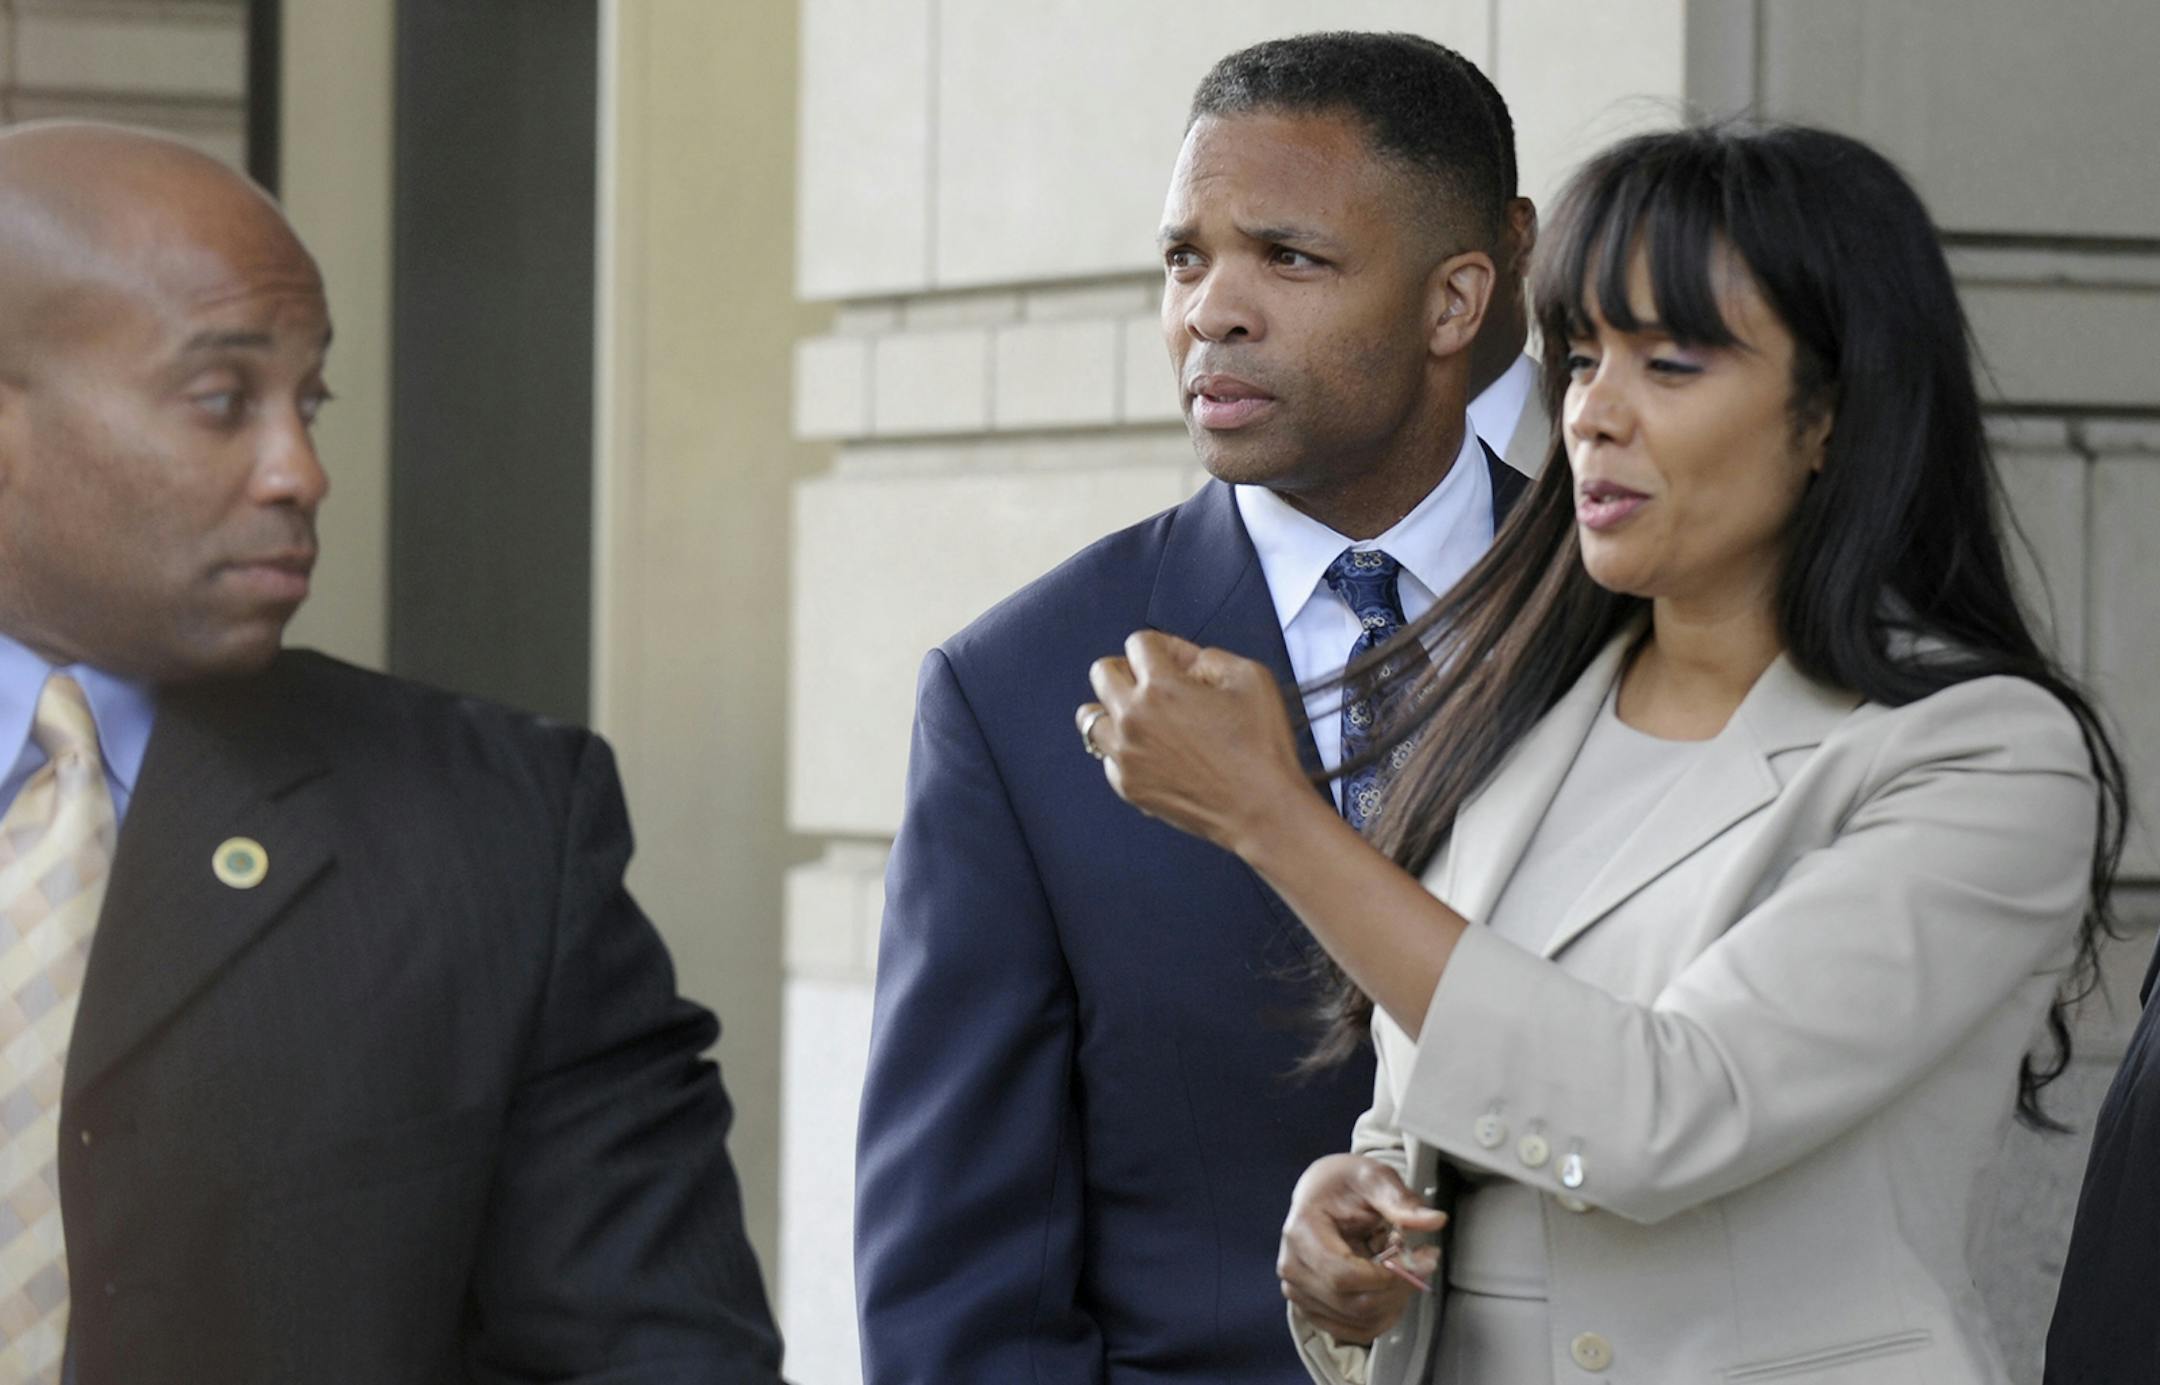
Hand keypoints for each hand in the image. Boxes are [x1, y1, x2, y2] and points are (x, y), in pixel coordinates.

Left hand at [1076, 631, 1310, 853]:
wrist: (1262, 809)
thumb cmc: (1260, 747)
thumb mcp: (1250, 677)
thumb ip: (1209, 657)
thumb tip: (1184, 660)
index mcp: (1160, 687)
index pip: (1138, 643)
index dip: (1165, 647)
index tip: (1181, 664)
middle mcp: (1133, 719)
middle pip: (1102, 673)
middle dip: (1129, 670)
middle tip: (1155, 685)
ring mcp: (1125, 756)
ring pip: (1090, 718)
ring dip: (1114, 710)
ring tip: (1144, 718)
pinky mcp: (1128, 786)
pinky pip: (1108, 757)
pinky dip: (1124, 750)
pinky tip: (1154, 753)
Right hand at [1278, 1154, 1446, 1344]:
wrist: (1321, 1193)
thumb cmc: (1344, 1184)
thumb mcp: (1374, 1178)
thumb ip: (1401, 1201)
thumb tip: (1434, 1220)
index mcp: (1301, 1231)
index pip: (1344, 1276)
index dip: (1389, 1277)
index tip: (1422, 1258)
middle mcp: (1293, 1266)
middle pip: (1354, 1304)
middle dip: (1400, 1288)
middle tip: (1424, 1261)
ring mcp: (1298, 1291)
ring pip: (1359, 1322)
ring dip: (1394, 1302)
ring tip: (1404, 1269)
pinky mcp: (1310, 1308)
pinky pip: (1354, 1331)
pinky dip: (1383, 1315)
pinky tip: (1392, 1289)